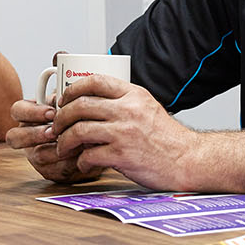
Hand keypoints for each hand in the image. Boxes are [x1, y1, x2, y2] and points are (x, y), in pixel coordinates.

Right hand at [5, 99, 103, 182]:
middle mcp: (28, 137)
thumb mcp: (69, 104)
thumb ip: (65, 100)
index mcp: (30, 116)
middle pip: (15, 137)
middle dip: (35, 134)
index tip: (51, 112)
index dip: (31, 112)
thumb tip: (68, 95)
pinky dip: (72, 161)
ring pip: (37, 156)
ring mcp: (36, 156)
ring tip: (75, 143)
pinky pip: (57, 169)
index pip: (18, 110)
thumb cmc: (76, 118)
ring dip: (57, 149)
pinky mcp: (50, 171)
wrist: (92, 140)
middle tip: (54, 132)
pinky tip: (83, 153)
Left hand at [53, 75, 197, 189]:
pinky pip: (88, 155)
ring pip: (78, 130)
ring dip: (64, 141)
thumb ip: (122, 102)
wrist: (187, 159)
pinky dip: (81, 161)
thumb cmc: (167, 138)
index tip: (64, 100)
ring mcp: (123, 132)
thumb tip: (90, 104)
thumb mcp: (147, 107)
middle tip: (57, 126)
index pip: (95, 81)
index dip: (72, 90)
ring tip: (63, 147)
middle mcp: (127, 109)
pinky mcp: (121, 155)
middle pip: (80, 105)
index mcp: (133, 94)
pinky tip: (84, 163)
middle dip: (61, 117)